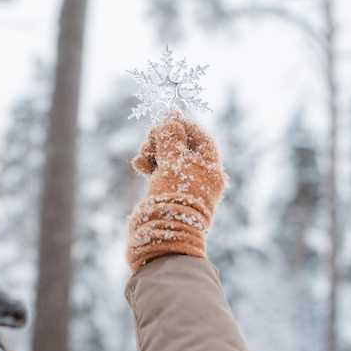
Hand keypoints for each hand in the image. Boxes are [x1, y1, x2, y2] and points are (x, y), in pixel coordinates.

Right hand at [127, 114, 225, 271]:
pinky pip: (159, 170)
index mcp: (210, 167)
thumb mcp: (173, 162)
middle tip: (149, 142)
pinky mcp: (167, 193)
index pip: (199, 136)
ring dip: (152, 151)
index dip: (181, 126)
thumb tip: (173, 116)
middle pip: (181, 145)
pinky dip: (149, 164)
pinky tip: (139, 165)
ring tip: (141, 158)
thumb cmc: (173, 197)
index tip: (164, 124)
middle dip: (162, 139)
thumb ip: (172, 138)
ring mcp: (183, 185)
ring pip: (167, 157)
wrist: (162, 234)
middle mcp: (199, 175)